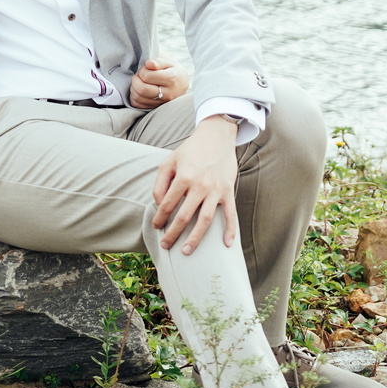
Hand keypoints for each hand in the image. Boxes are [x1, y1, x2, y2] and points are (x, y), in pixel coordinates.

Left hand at [129, 60, 188, 108]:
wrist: (182, 84)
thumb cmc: (172, 70)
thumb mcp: (168, 62)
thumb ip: (158, 62)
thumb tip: (149, 64)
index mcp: (172, 79)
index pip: (147, 77)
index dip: (142, 71)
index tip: (145, 68)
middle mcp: (168, 93)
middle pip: (142, 89)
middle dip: (135, 80)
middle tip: (139, 75)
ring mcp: (162, 103)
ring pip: (138, 98)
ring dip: (133, 88)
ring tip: (139, 82)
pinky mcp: (156, 108)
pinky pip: (138, 105)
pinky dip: (134, 97)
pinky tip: (138, 90)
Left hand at [152, 116, 239, 254]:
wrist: (216, 137)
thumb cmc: (190, 150)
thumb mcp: (169, 162)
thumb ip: (160, 183)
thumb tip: (158, 204)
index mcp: (183, 178)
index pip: (167, 205)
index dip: (159, 218)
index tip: (156, 227)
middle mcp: (200, 186)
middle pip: (184, 217)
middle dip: (173, 233)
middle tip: (166, 246)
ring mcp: (216, 190)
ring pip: (205, 221)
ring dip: (195, 238)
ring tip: (186, 251)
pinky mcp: (228, 192)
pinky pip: (230, 214)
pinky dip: (230, 230)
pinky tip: (226, 245)